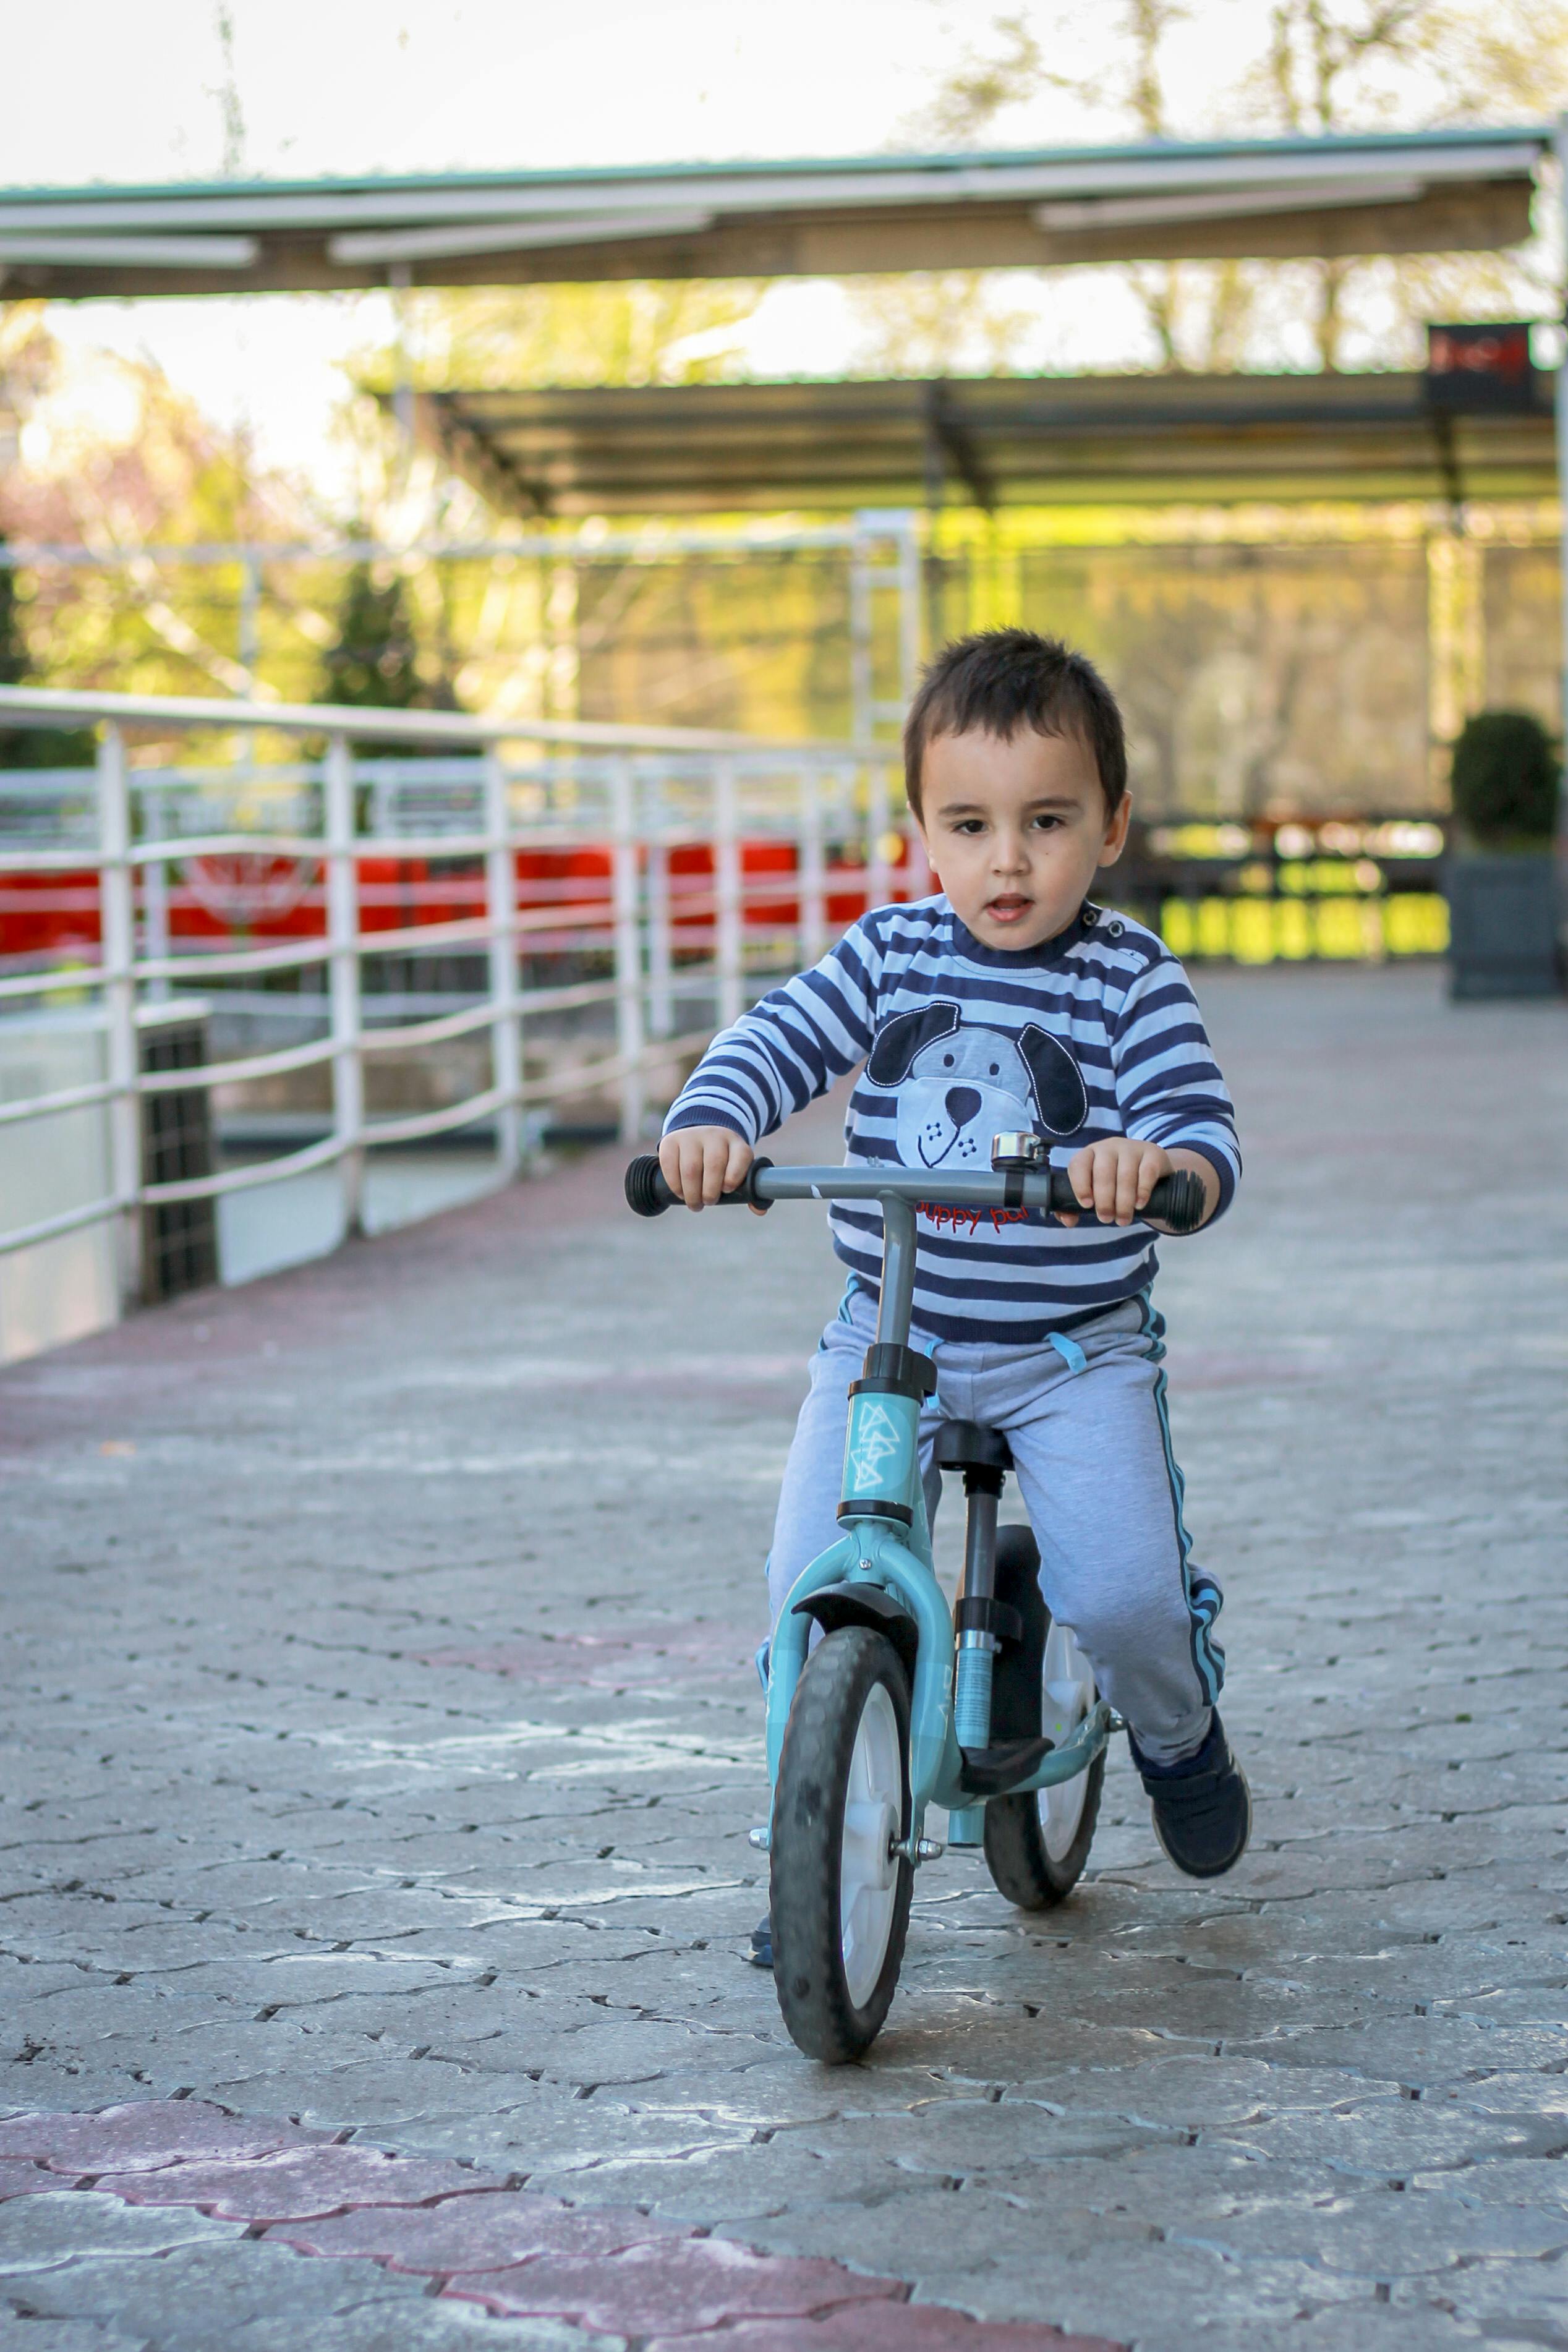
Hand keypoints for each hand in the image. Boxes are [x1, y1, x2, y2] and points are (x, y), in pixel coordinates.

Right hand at [658, 1126, 754, 1210]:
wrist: (698, 1134)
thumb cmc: (722, 1161)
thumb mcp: (737, 1169)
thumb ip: (749, 1190)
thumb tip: (760, 1210)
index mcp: (736, 1143)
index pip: (741, 1155)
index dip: (736, 1175)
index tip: (727, 1189)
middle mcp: (715, 1136)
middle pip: (714, 1164)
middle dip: (710, 1191)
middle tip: (708, 1202)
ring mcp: (691, 1136)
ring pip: (690, 1168)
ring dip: (692, 1193)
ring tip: (695, 1203)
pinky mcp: (671, 1141)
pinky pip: (670, 1166)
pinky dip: (675, 1185)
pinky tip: (681, 1193)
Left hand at [1058, 1137, 1175, 1228]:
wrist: (1150, 1167)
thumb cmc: (1115, 1181)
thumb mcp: (1095, 1189)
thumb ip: (1075, 1206)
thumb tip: (1068, 1221)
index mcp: (1089, 1154)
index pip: (1078, 1165)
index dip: (1080, 1185)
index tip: (1087, 1205)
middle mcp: (1109, 1147)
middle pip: (1103, 1173)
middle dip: (1104, 1200)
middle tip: (1106, 1219)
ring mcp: (1132, 1148)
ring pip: (1125, 1175)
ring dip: (1123, 1201)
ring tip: (1123, 1219)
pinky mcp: (1153, 1154)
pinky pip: (1147, 1172)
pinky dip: (1142, 1191)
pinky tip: (1139, 1204)